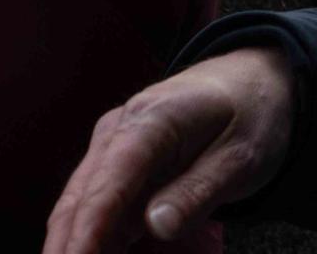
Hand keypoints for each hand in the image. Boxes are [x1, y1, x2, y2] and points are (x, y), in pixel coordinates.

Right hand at [44, 47, 297, 251]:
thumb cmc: (249, 116)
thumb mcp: (240, 158)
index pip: (109, 183)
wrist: (247, 80)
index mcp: (150, 122)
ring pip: (79, 200)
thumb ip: (197, 192)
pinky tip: (90, 251)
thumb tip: (157, 227)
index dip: (89, 229)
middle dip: (67, 243)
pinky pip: (95, 200)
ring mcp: (113, 143)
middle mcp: (118, 130)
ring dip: (72, 239)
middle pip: (80, 195)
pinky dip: (89, 231)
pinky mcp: (118, 160)